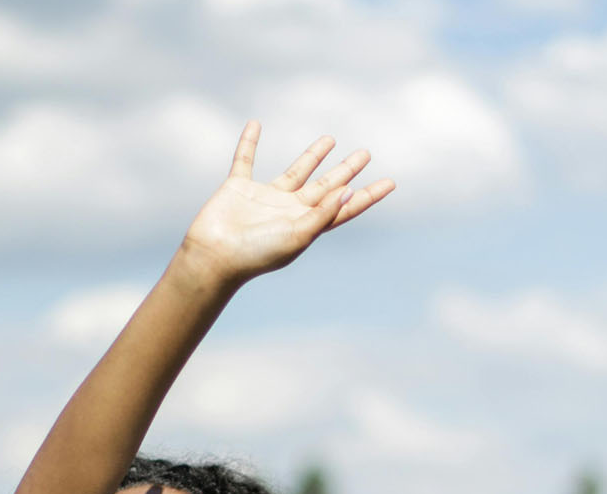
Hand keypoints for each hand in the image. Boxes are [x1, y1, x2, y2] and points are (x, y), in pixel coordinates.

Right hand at [178, 121, 394, 288]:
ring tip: (331, 138)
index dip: (367, 195)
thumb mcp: (297, 236)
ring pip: (296, 171)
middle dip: (346, 170)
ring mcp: (266, 198)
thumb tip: (347, 190)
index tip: (391, 183)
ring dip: (313, 155)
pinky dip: (249, 142)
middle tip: (366, 153)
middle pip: (326, 186)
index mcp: (307, 225)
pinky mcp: (239, 187)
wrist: (215, 257)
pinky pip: (245, 159)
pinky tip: (257, 124)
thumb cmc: (257, 253)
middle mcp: (291, 210)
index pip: (344, 207)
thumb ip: (322, 214)